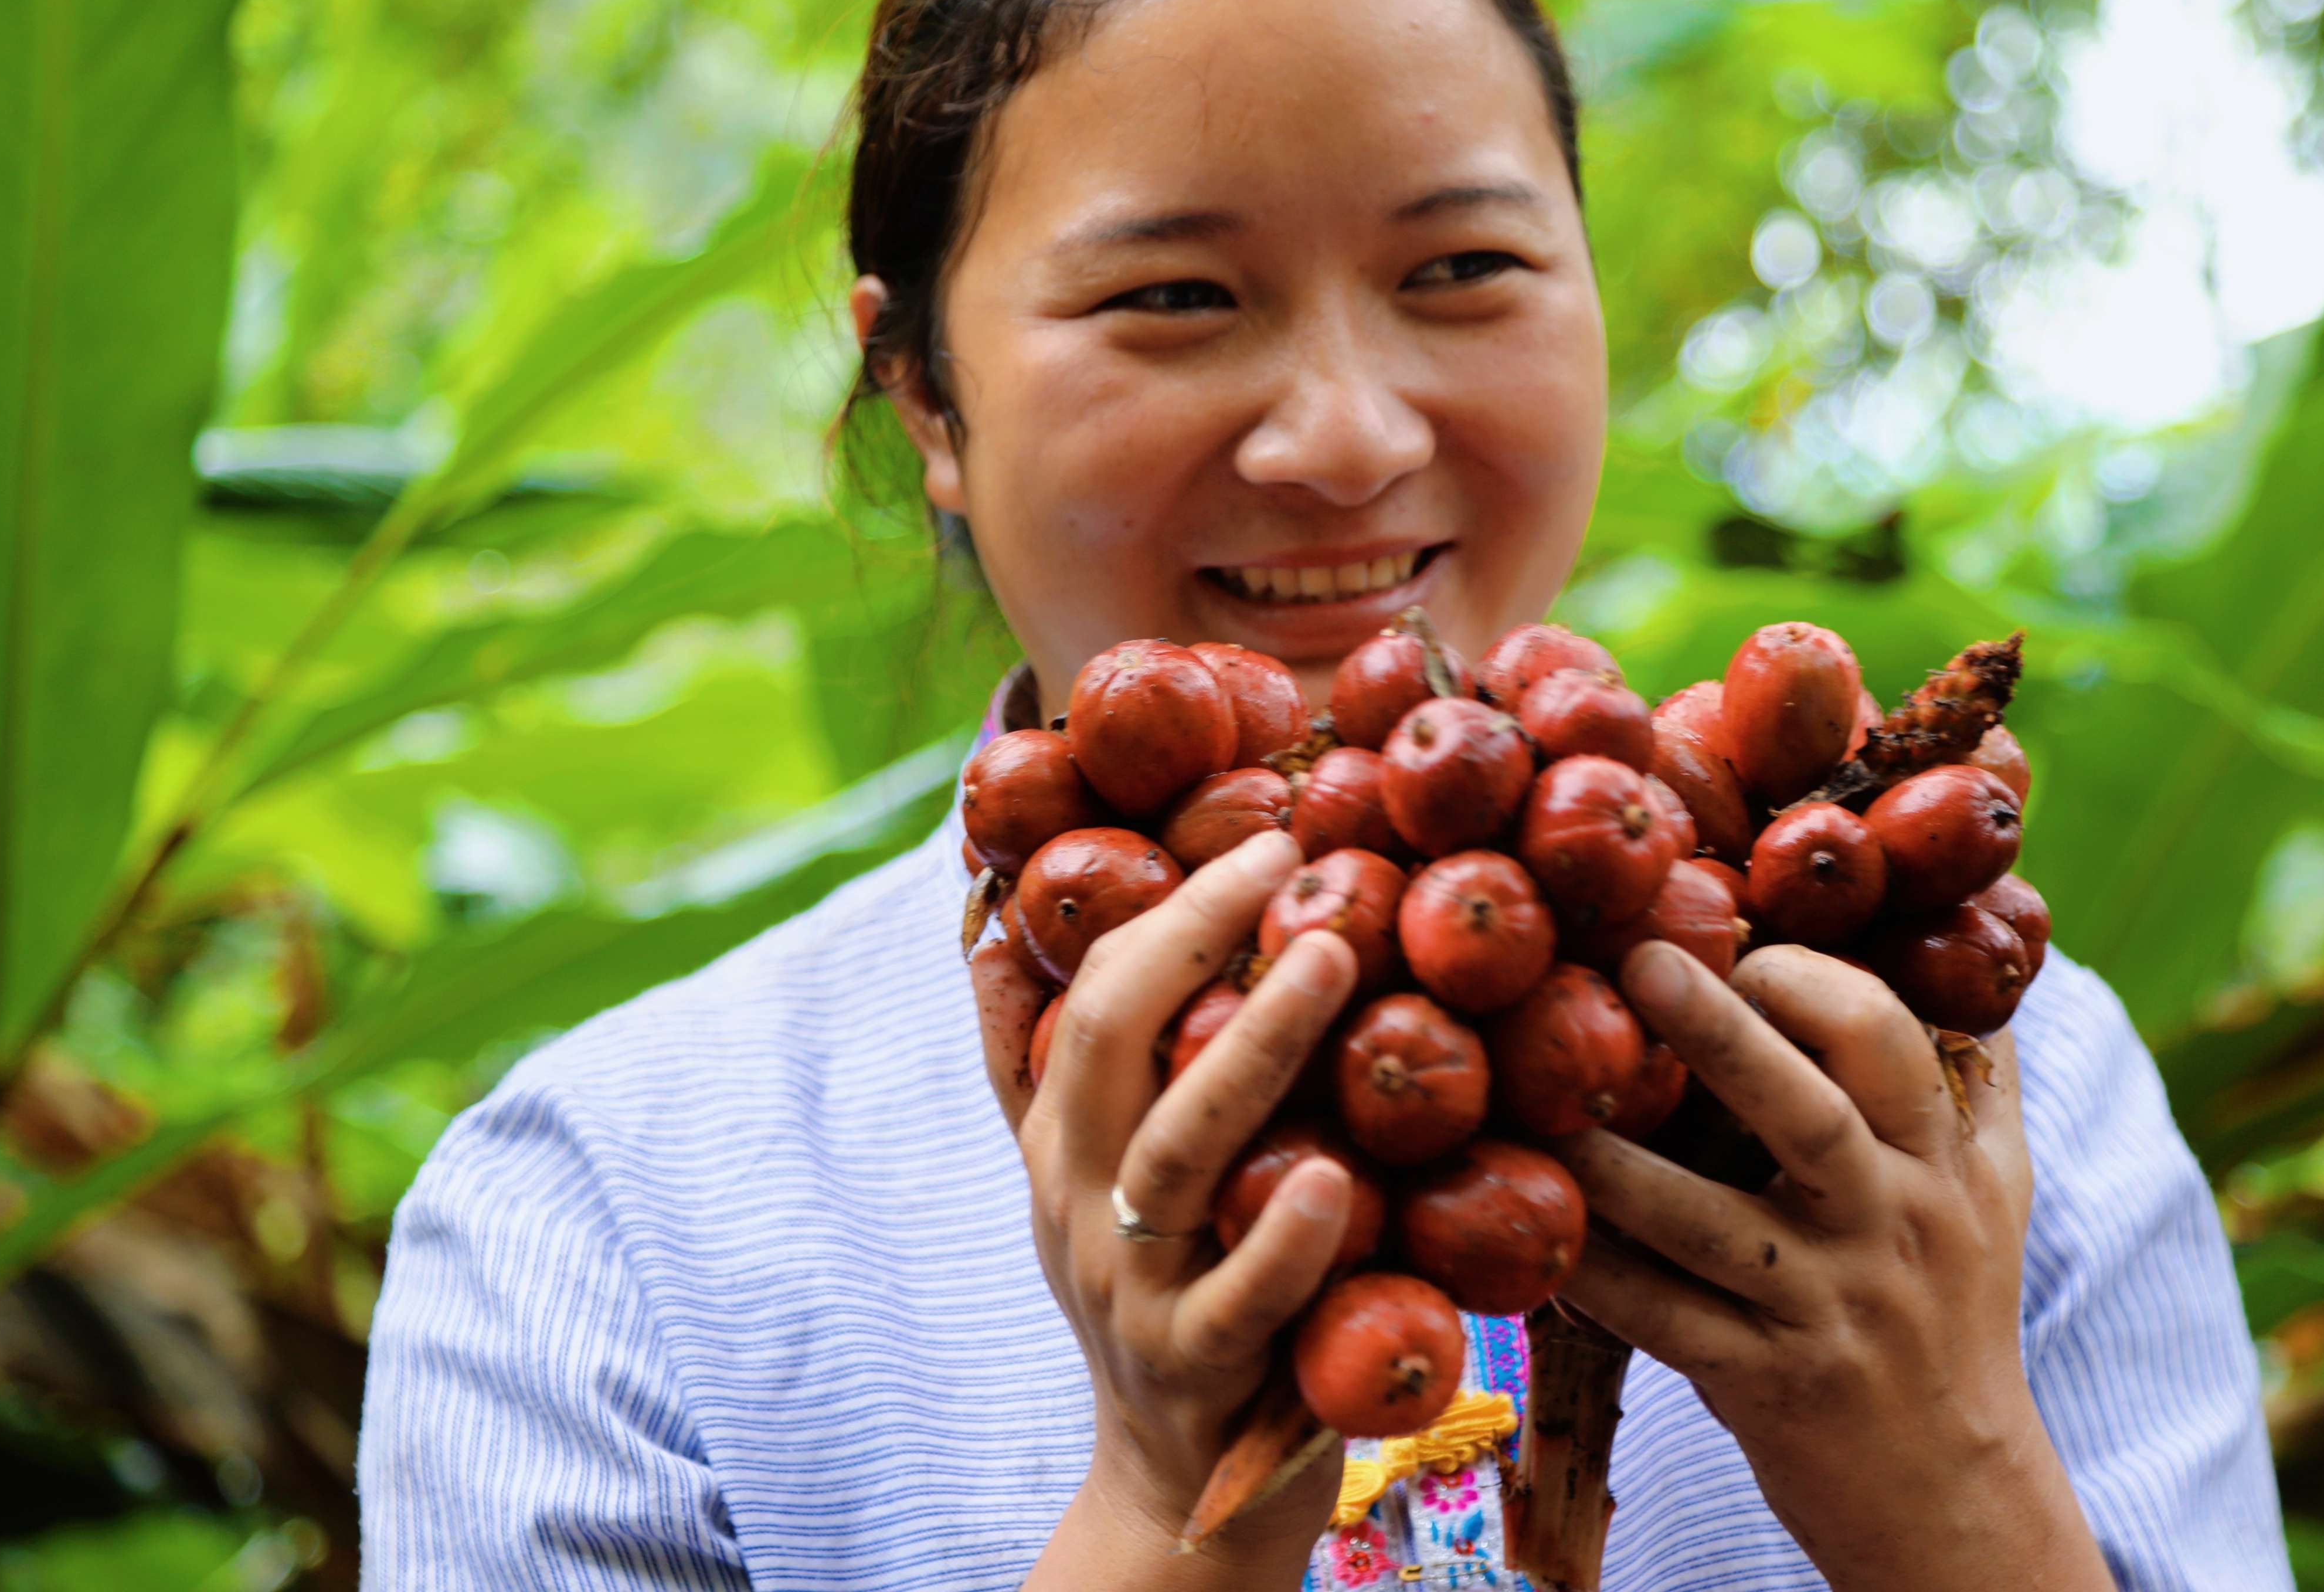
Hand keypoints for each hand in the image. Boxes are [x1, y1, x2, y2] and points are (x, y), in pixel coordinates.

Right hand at [971, 830, 1355, 1587]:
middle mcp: (1082, 1203)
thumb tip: (990, 929)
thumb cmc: (1160, 1299)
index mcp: (1064, 1144)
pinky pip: (1238, 1296)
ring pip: (1179, 1153)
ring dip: (1256, 1046)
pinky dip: (1284, 1234)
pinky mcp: (1199, 1371)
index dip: (1168, 905)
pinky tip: (1333, 1174)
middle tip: (1289, 860)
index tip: (1260, 831)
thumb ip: (1044, 1068)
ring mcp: (1133, 1286)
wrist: (1171, 1492)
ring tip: (1333, 961)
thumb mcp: (1086, 1182)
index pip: (1094, 995)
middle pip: (1112, 1045)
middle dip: (1195, 939)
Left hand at [1548, 940, 2109, 1591]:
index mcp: (1942, 1162)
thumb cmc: (1959, 1314)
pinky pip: (1668, 1323)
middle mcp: (1892, 1224)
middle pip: (1811, 1113)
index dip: (1808, 980)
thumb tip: (1980, 958)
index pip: (1889, 1040)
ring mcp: (1830, 1307)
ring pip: (1713, 1224)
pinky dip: (1600, 1281)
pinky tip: (1536, 1241)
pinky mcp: (1771, 1385)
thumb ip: (1982, 1079)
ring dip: (1621, 1166)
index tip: (1732, 940)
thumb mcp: (1998, 1191)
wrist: (1956, 1496)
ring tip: (1541, 1106)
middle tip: (1639, 960)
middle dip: (1725, 1034)